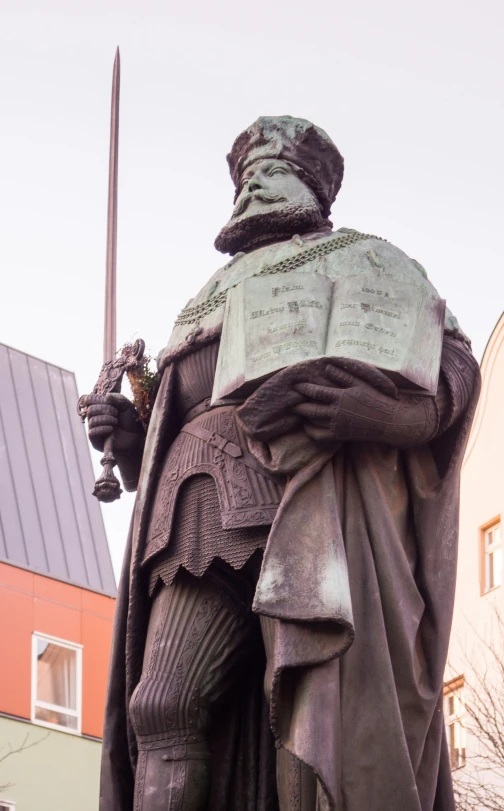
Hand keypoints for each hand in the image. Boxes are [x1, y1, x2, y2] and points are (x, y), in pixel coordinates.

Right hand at [86, 393, 143, 455]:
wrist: (136, 437)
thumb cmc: (130, 421)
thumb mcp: (127, 406)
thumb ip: (118, 398)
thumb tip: (106, 396)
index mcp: (99, 407)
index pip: (89, 399)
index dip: (99, 399)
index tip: (110, 402)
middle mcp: (94, 417)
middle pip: (90, 409)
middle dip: (105, 410)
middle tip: (116, 414)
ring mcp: (93, 429)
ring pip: (91, 420)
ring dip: (106, 419)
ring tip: (115, 422)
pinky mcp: (95, 441)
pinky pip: (92, 433)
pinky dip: (102, 429)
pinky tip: (111, 429)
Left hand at [291, 364, 436, 446]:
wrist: (389, 422)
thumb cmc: (376, 398)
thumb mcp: (361, 383)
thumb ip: (343, 375)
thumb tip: (326, 367)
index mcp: (341, 396)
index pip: (315, 392)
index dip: (303, 388)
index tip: (295, 385)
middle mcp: (336, 412)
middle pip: (309, 409)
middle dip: (298, 405)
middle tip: (291, 401)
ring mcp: (337, 426)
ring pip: (312, 422)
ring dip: (304, 416)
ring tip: (298, 411)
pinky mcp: (339, 436)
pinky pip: (318, 436)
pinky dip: (310, 431)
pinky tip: (309, 425)